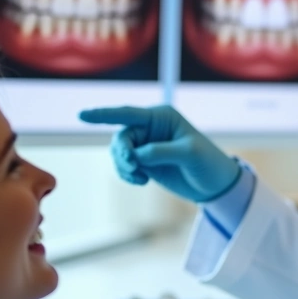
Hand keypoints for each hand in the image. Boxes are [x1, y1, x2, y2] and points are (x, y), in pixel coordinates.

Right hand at [78, 105, 241, 202]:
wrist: (215, 184)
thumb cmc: (208, 162)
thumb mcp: (188, 154)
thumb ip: (160, 152)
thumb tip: (135, 155)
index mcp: (162, 117)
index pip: (128, 113)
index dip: (104, 115)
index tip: (82, 116)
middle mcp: (151, 127)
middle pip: (121, 136)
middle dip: (122, 153)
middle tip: (133, 167)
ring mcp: (146, 145)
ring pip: (119, 152)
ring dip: (123, 166)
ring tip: (140, 178)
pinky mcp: (144, 162)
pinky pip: (124, 166)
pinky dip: (127, 174)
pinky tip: (141, 181)